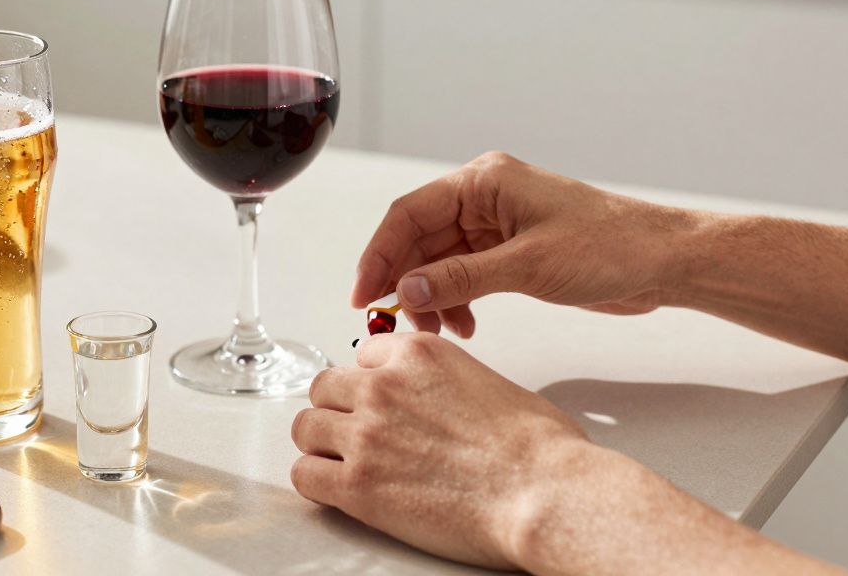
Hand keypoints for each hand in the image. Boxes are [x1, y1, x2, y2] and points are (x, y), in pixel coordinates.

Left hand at [289, 332, 591, 568]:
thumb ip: (448, 382)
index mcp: (418, 354)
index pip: (363, 355)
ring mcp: (365, 434)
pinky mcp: (357, 484)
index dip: (370, 381)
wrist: (543, 492)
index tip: (379, 402)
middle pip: (325, 388)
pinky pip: (304, 475)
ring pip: (306, 428)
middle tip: (358, 435)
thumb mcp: (491, 383)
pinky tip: (339, 490)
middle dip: (338, 410)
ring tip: (345, 464)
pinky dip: (317, 483)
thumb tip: (443, 402)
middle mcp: (383, 387)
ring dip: (322, 445)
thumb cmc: (538, 448)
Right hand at [352, 152, 693, 335]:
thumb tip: (404, 291)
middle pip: (418, 239)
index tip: (362, 295)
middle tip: (392, 323)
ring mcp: (496, 225)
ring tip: (439, 332)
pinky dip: (455, 300)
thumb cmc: (609, 247)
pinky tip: (465, 325)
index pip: (409, 214)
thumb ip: (461, 278)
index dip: (379, 255)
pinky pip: (463, 275)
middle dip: (403, 282)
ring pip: (438, 261)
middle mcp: (483, 198)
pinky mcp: (510, 252)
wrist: (664, 262)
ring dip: (431, 297)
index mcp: (483, 182)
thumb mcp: (528, 265)